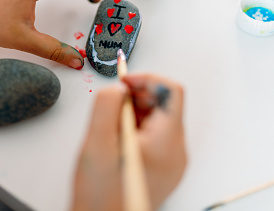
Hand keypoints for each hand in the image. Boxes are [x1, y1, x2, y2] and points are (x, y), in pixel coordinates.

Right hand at [71, 73, 186, 210]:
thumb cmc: (101, 195)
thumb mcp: (97, 143)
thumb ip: (107, 107)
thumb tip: (118, 89)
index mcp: (166, 143)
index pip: (171, 91)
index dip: (146, 79)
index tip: (124, 81)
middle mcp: (176, 152)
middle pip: (165, 104)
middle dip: (138, 95)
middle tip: (113, 102)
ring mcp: (172, 161)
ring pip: (158, 118)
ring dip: (135, 111)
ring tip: (111, 125)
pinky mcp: (163, 167)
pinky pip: (155, 135)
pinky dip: (136, 127)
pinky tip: (117, 138)